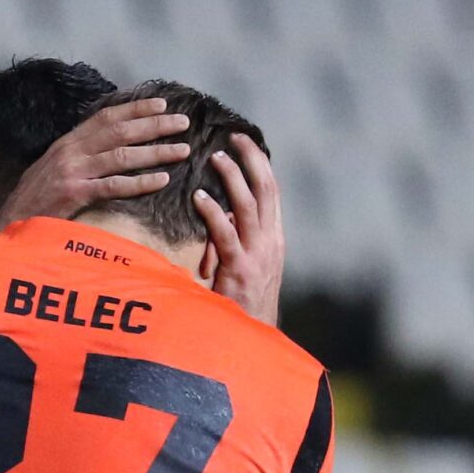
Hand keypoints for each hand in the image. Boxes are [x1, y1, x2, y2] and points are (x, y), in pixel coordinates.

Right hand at [0, 98, 191, 230]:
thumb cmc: (36, 199)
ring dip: (155, 152)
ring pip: (122, 156)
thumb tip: (109, 147)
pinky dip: (140, 182)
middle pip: (120, 131)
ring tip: (181, 150)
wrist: (11, 221)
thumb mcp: (56, 168)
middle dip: (154, 125)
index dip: (136, 108)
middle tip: (183, 123)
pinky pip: (114, 186)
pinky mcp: (75, 195)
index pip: (107, 117)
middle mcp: (71, 151)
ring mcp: (73, 172)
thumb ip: (80, 155)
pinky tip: (162, 180)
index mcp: (68, 142)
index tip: (162, 104)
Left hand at [194, 134, 284, 324]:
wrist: (254, 336)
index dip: (260, 164)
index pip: (271, 192)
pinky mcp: (240, 269)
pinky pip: (225, 234)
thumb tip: (220, 212)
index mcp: (274, 237)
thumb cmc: (244, 301)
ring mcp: (257, 255)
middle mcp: (270, 241)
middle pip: (266, 189)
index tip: (246, 143)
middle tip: (235, 136)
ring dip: (232, 177)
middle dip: (252, 159)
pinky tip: (199, 198)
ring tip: (217, 158)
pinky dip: (212, 212)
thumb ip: (236, 236)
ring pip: (248, 205)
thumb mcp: (246, 263)